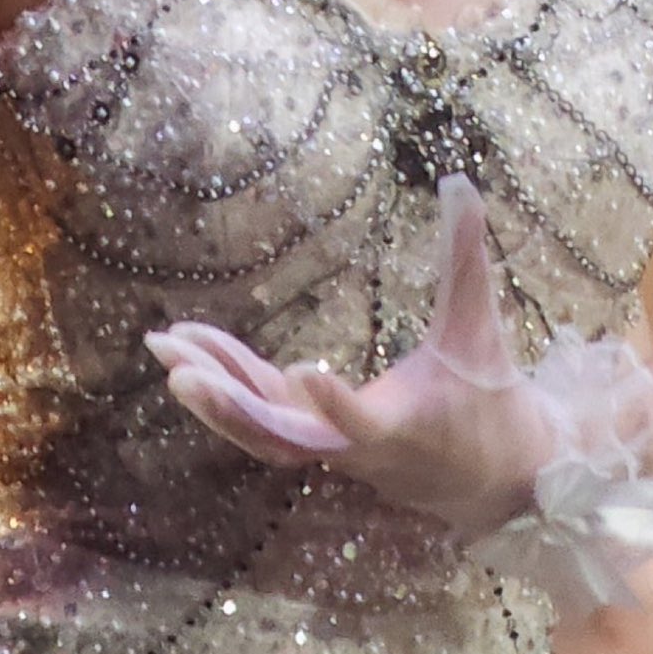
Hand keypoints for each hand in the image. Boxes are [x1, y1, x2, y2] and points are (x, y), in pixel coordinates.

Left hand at [150, 178, 548, 536]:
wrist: (488, 474)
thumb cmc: (486, 396)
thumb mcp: (478, 325)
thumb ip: (465, 255)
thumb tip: (459, 178)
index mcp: (398, 426)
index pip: (360, 420)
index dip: (334, 402)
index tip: (305, 371)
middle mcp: (352, 449)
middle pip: (280, 436)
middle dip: (230, 403)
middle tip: (179, 367)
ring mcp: (326, 447)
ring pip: (259, 429)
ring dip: (213, 392)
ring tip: (164, 346)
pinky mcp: (313, 437)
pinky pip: (260, 415)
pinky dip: (228, 384)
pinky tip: (193, 351)